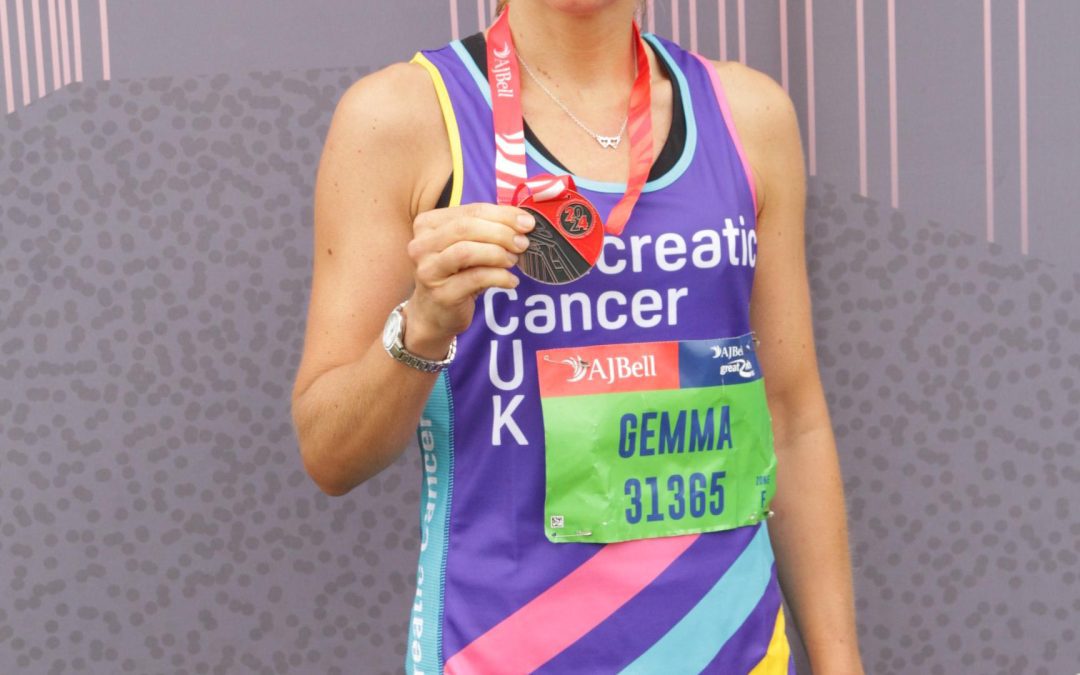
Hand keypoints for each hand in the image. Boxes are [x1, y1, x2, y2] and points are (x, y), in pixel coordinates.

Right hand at [404, 202, 533, 357]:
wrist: (433, 314)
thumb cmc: (455, 276)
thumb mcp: (468, 246)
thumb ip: (488, 229)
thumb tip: (523, 221)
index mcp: (427, 224)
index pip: (471, 210)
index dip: (503, 214)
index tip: (527, 223)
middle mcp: (421, 245)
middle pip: (467, 227)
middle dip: (502, 233)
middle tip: (523, 243)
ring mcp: (428, 270)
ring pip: (467, 251)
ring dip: (498, 254)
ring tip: (513, 261)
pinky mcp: (441, 294)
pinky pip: (476, 278)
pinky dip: (499, 277)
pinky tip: (511, 281)